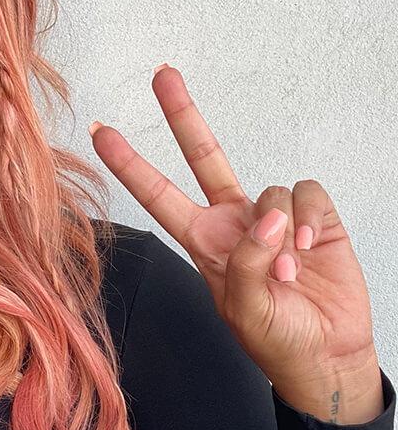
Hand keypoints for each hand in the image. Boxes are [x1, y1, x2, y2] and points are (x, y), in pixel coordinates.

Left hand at [88, 63, 379, 416]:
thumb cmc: (277, 340)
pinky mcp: (316, 218)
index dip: (130, 164)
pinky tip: (310, 250)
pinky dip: (309, 219)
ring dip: (280, 233)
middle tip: (162, 73)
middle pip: (203, 155)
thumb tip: (266, 217)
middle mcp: (234, 221)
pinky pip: (306, 193)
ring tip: (287, 273)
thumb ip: (246, 262)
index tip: (101, 132)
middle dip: (183, 113)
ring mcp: (274, 218)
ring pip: (270, 189)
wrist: (327, 356)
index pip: (158, 194)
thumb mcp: (244, 310)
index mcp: (203, 242)